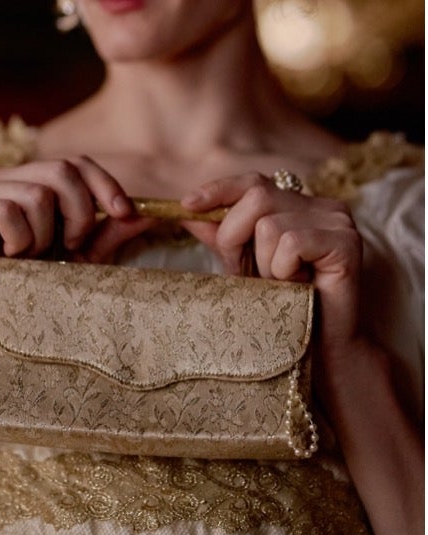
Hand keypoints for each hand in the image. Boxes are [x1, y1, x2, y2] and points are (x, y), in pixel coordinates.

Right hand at [0, 157, 150, 326]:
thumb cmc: (41, 283)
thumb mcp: (86, 254)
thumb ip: (111, 230)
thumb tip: (148, 212)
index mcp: (36, 180)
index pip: (76, 162)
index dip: (104, 183)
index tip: (125, 213)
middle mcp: (8, 178)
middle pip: (60, 170)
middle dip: (80, 213)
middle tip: (72, 246)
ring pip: (36, 194)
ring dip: (45, 235)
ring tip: (34, 256)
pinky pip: (7, 211)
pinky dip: (19, 240)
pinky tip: (11, 258)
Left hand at [181, 172, 362, 360]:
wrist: (322, 352)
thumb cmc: (283, 307)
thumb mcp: (243, 265)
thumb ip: (221, 234)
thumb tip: (186, 209)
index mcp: (301, 205)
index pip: (254, 182)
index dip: (220, 190)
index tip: (187, 205)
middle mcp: (323, 206)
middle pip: (257, 196)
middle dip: (235, 236)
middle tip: (246, 273)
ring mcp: (339, 222)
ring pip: (270, 225)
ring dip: (264, 264)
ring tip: (281, 285)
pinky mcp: (347, 243)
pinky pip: (292, 243)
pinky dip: (284, 270)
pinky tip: (298, 286)